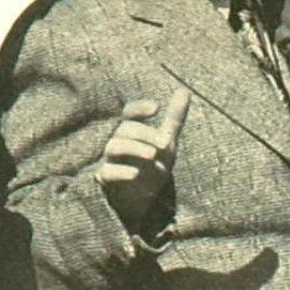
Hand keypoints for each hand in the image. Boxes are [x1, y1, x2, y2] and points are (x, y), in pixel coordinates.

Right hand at [96, 88, 189, 230]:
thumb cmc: (153, 165)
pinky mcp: (105, 180)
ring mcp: (110, 161)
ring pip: (113, 146)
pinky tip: (135, 174)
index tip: (156, 108)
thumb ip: (174, 118)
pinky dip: (120, 171)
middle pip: (124, 130)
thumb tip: (184, 90)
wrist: (145, 199)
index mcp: (132, 132)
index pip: (129, 114)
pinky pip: (105, 172)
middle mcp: (118, 143)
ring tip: (152, 155)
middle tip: (165, 143)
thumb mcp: (167, 141)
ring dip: (133, 148)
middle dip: (145, 134)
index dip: (139, 108)